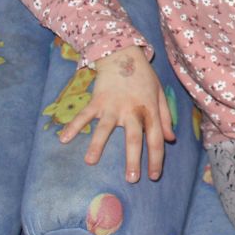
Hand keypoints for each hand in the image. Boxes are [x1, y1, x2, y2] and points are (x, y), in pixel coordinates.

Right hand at [62, 46, 174, 181]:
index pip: (156, 138)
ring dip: (97, 145)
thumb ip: (165, 117)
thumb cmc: (143, 77)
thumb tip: (171, 139)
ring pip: (105, 128)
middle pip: (133, 138)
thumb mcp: (159, 94)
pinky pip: (84, 115)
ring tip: (90, 161)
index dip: (156, 158)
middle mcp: (132, 110)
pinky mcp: (97, 100)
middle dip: (133, 159)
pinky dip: (73, 126)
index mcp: (149, 111)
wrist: (123, 55)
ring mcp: (113, 106)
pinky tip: (63, 139)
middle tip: (131, 179)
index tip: (153, 176)